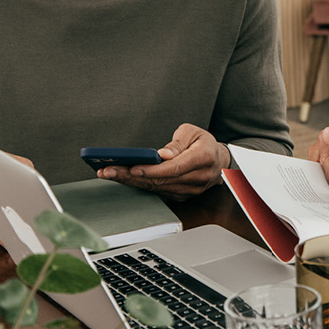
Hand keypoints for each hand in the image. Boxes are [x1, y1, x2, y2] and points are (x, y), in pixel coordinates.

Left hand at [99, 123, 229, 198]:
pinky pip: (159, 192)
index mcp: (203, 158)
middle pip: (161, 180)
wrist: (220, 162)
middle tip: (108, 170)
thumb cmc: (204, 143)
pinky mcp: (182, 196)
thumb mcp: (193, 132)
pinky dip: (139, 185)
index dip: (152, 170)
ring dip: (131, 182)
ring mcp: (190, 190)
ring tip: (109, 173)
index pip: (174, 168)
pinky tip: (123, 179)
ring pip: (157, 188)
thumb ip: (178, 143)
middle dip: (132, 176)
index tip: (132, 167)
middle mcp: (198, 178)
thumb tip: (163, 155)